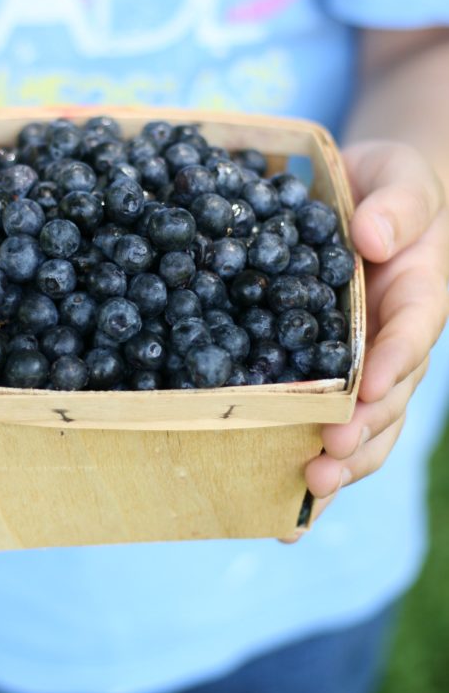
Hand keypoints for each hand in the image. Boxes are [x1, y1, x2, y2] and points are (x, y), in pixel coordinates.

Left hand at [283, 141, 448, 540]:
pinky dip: (300, 467)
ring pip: (359, 430)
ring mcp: (359, 369)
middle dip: (359, 437)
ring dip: (337, 467)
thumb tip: (371, 238)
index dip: (392, 366)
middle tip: (324, 463)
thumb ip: (396, 206)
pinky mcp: (322, 378)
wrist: (361, 197)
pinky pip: (316, 425)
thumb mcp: (401, 180)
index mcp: (416, 300)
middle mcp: (391, 347)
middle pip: (388, 403)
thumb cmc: (389, 187)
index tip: (366, 390)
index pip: (412, 338)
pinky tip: (276, 513)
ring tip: (306, 496)